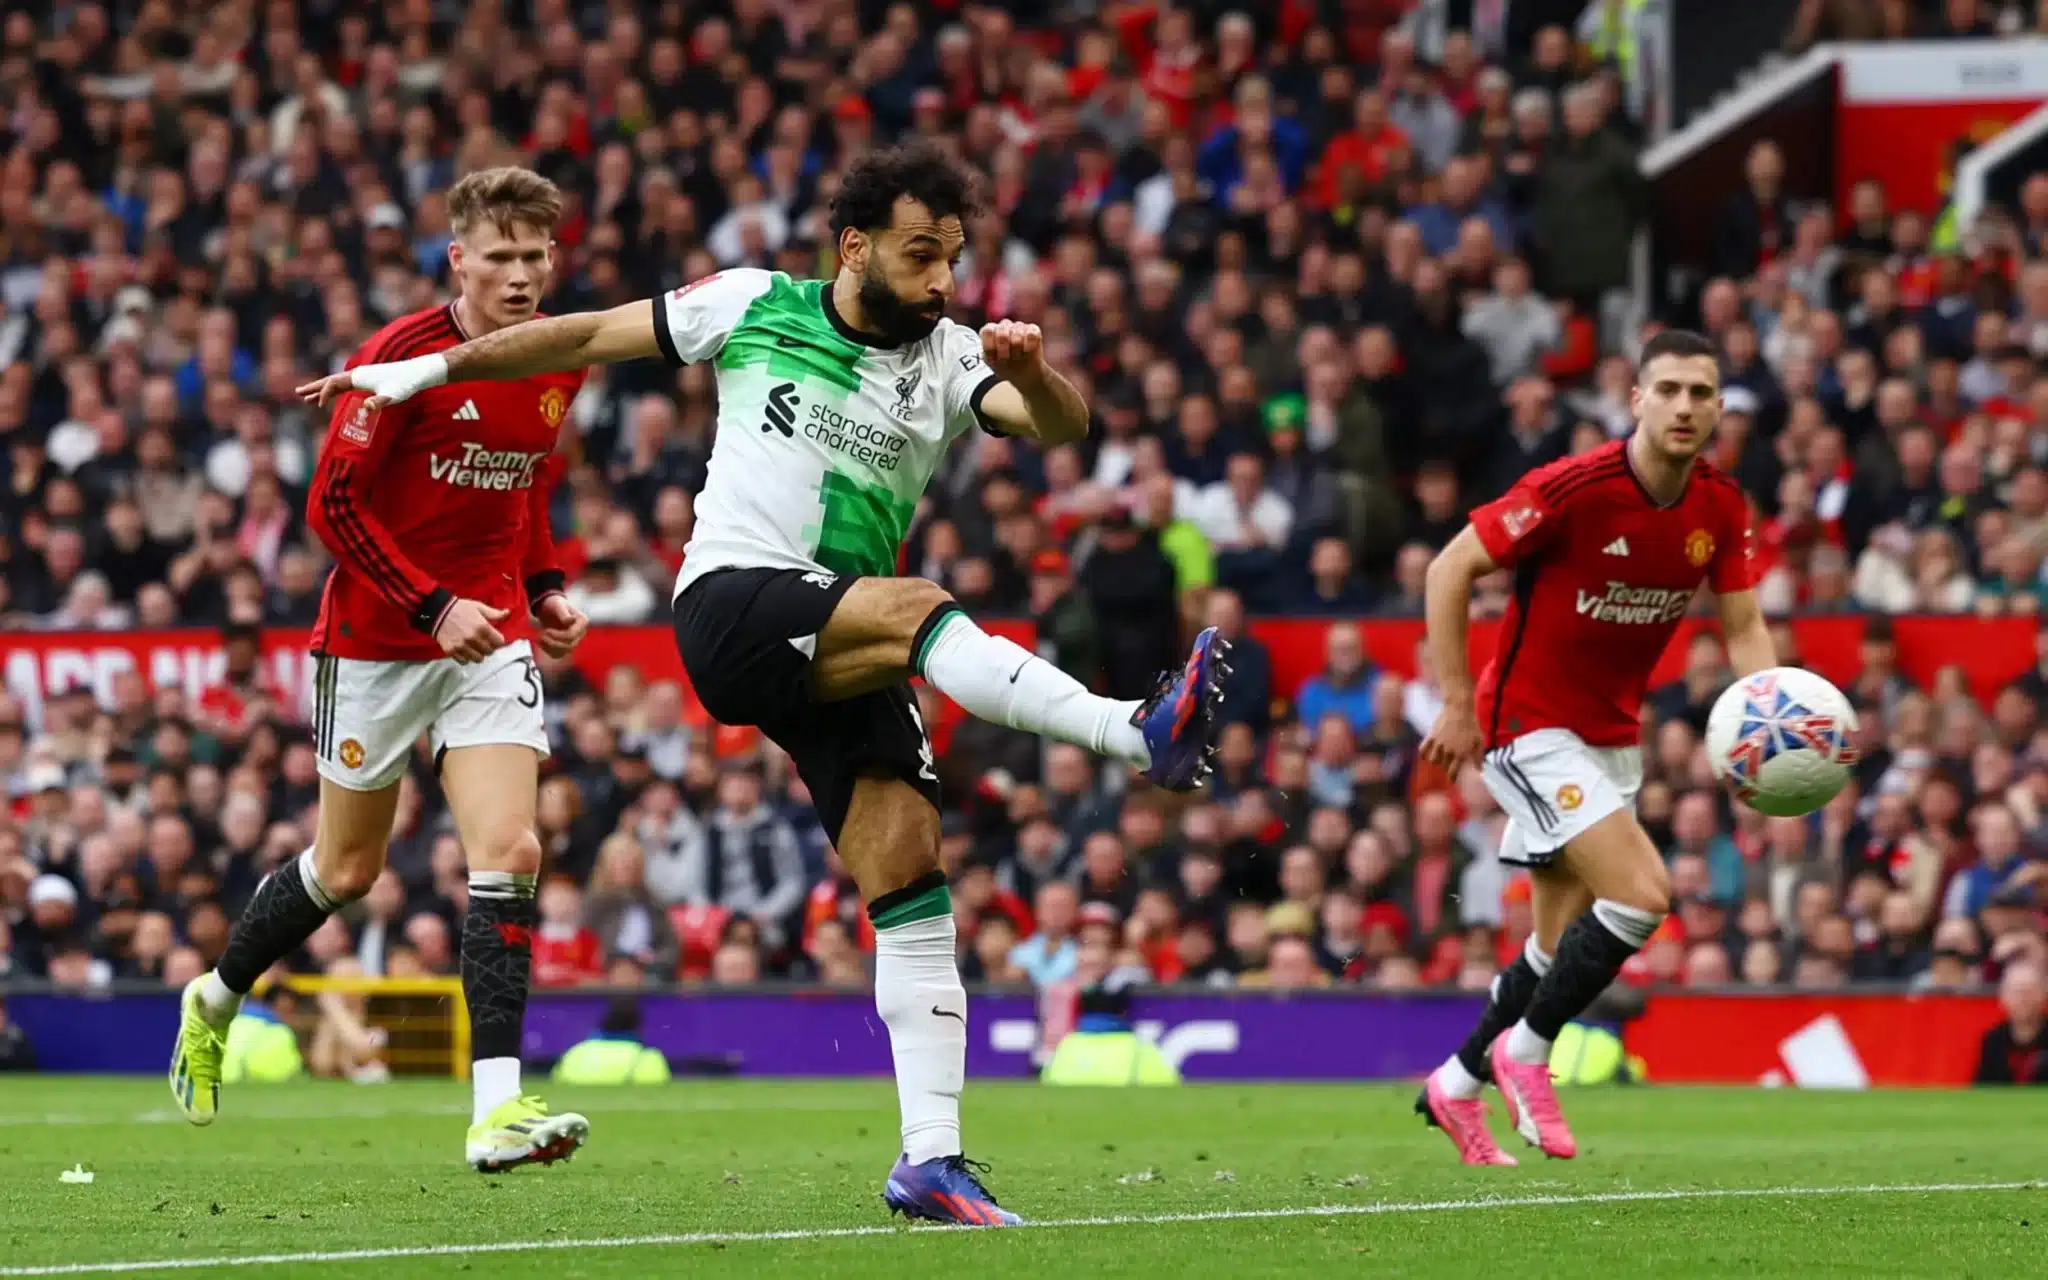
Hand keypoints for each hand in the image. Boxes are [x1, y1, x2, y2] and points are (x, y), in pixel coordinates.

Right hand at [297, 353, 446, 412]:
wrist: (418, 373)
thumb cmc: (406, 384)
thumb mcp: (393, 396)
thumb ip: (379, 402)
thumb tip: (367, 408)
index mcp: (359, 376)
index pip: (333, 383)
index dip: (322, 393)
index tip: (317, 405)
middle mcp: (358, 374)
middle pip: (330, 380)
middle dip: (314, 387)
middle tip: (297, 393)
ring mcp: (363, 376)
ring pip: (336, 382)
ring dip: (322, 389)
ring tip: (307, 397)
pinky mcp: (369, 379)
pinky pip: (346, 385)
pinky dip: (335, 390)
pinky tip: (332, 395)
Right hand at [434, 597, 508, 663]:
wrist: (437, 611)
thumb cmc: (459, 608)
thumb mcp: (478, 607)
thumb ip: (494, 613)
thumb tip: (507, 613)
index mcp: (482, 627)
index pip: (499, 642)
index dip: (498, 640)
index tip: (494, 638)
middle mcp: (473, 638)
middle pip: (490, 652)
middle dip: (489, 647)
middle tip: (484, 642)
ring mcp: (462, 646)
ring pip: (478, 659)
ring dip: (479, 654)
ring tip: (475, 647)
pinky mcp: (451, 651)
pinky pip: (464, 661)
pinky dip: (466, 658)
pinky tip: (465, 650)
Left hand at [534, 594, 589, 658]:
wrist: (548, 608)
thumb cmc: (554, 604)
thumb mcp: (557, 605)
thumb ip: (563, 613)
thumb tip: (571, 620)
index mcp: (582, 621)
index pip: (571, 635)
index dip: (558, 636)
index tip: (546, 630)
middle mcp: (581, 632)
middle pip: (569, 645)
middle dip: (553, 642)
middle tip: (541, 634)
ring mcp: (574, 640)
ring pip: (564, 652)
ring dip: (549, 647)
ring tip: (539, 638)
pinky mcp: (566, 646)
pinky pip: (557, 654)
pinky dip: (547, 650)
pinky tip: (540, 642)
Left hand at [980, 320, 1047, 384]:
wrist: (1023, 374)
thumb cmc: (1004, 366)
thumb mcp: (992, 363)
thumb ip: (989, 351)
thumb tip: (998, 342)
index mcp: (990, 331)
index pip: (988, 331)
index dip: (991, 346)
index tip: (994, 358)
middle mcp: (1004, 325)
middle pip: (1002, 333)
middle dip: (1004, 351)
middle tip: (1008, 360)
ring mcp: (1019, 326)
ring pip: (1017, 334)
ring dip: (1018, 351)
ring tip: (1018, 358)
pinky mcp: (1033, 329)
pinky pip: (1031, 334)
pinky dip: (1029, 346)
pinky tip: (1027, 352)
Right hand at [1420, 700, 1484, 780]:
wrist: (1459, 708)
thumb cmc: (1472, 725)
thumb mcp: (1479, 741)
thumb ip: (1478, 757)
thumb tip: (1479, 771)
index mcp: (1461, 754)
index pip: (1453, 773)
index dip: (1453, 778)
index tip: (1453, 779)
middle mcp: (1448, 751)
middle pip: (1444, 767)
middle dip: (1448, 768)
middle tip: (1451, 765)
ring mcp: (1439, 744)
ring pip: (1433, 760)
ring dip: (1437, 761)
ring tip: (1442, 757)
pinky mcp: (1431, 736)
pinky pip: (1423, 749)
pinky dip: (1424, 753)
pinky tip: (1429, 752)